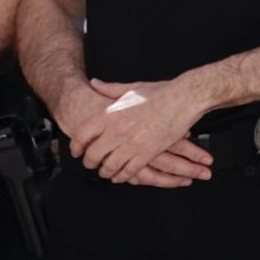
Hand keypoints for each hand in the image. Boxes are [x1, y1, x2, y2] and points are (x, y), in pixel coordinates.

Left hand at [63, 78, 202, 185]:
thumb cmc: (160, 92)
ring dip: (105, 172)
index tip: (76, 150)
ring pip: (110, 166)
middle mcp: (118, 130)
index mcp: (110, 114)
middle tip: (90, 164)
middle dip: (90, 163)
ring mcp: (132, 143)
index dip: (76, 146)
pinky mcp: (148, 153)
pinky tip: (120, 176)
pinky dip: (123, 176)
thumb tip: (95, 83)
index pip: (82, 134)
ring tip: (105, 172)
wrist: (183, 99)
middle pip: (94, 154)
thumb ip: (109, 89)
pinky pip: (130, 171)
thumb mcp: (130, 88)